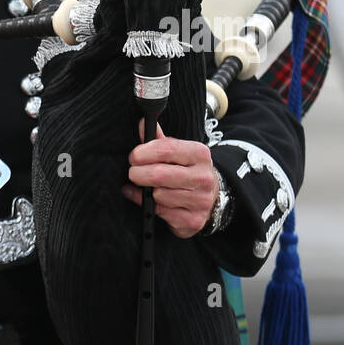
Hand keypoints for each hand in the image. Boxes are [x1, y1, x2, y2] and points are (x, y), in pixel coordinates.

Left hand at [122, 120, 219, 239]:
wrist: (210, 196)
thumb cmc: (187, 170)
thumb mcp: (178, 152)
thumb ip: (159, 139)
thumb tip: (143, 124)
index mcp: (199, 154)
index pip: (165, 149)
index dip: (143, 153)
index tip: (134, 156)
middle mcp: (203, 177)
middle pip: (158, 174)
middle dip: (138, 174)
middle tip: (133, 173)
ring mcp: (200, 200)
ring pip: (158, 195)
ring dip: (144, 192)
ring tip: (144, 187)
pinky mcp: (193, 220)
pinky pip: (160, 212)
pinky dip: (147, 206)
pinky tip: (147, 200)